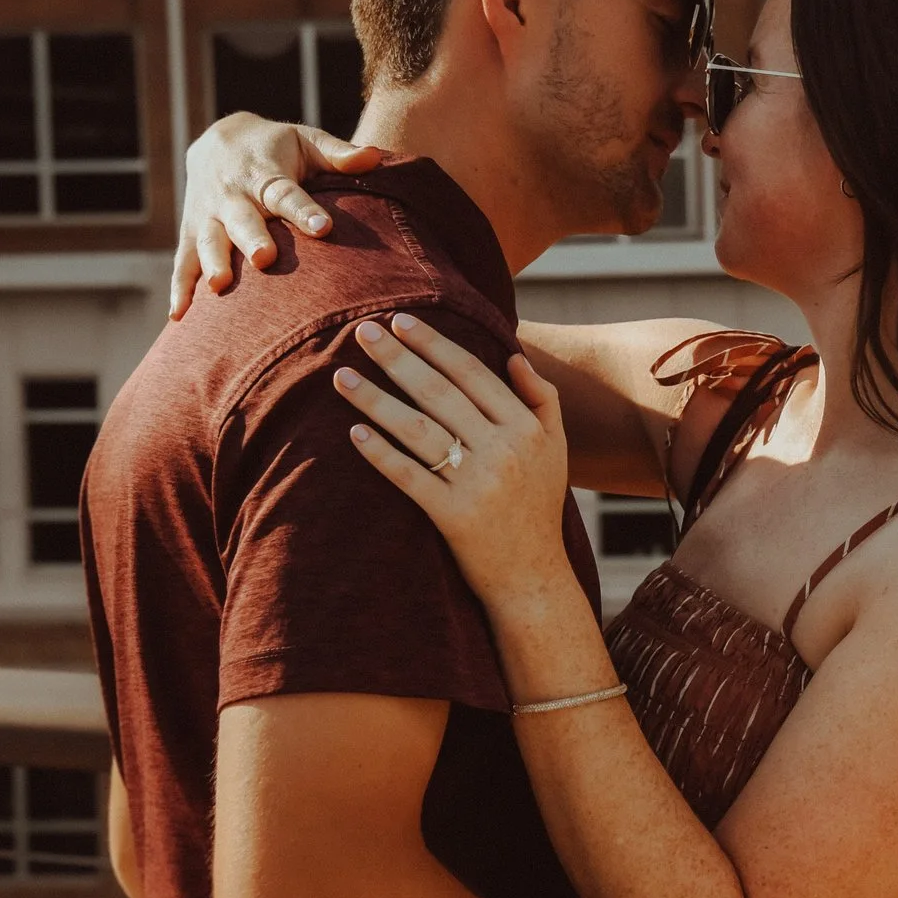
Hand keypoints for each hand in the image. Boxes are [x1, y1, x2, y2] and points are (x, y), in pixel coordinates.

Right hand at [171, 112, 381, 318]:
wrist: (218, 141)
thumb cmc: (276, 147)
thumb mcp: (306, 141)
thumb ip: (338, 154)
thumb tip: (375, 157)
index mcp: (265, 173)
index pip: (286, 193)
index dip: (303, 210)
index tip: (323, 228)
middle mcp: (232, 196)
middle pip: (243, 219)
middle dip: (252, 238)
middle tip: (264, 258)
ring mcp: (208, 216)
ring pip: (209, 241)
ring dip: (213, 262)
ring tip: (220, 285)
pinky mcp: (191, 234)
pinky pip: (182, 262)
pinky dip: (180, 288)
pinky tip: (179, 316)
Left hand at [338, 313, 576, 623]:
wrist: (532, 576)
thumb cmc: (537, 505)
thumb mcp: (555, 448)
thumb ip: (542, 399)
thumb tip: (515, 355)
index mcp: (526, 428)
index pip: (473, 374)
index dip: (434, 345)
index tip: (401, 321)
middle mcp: (504, 450)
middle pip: (440, 393)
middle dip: (397, 358)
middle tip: (361, 331)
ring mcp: (479, 484)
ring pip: (418, 430)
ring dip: (376, 400)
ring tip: (342, 377)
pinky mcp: (454, 516)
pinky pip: (410, 477)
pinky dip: (381, 454)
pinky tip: (354, 434)